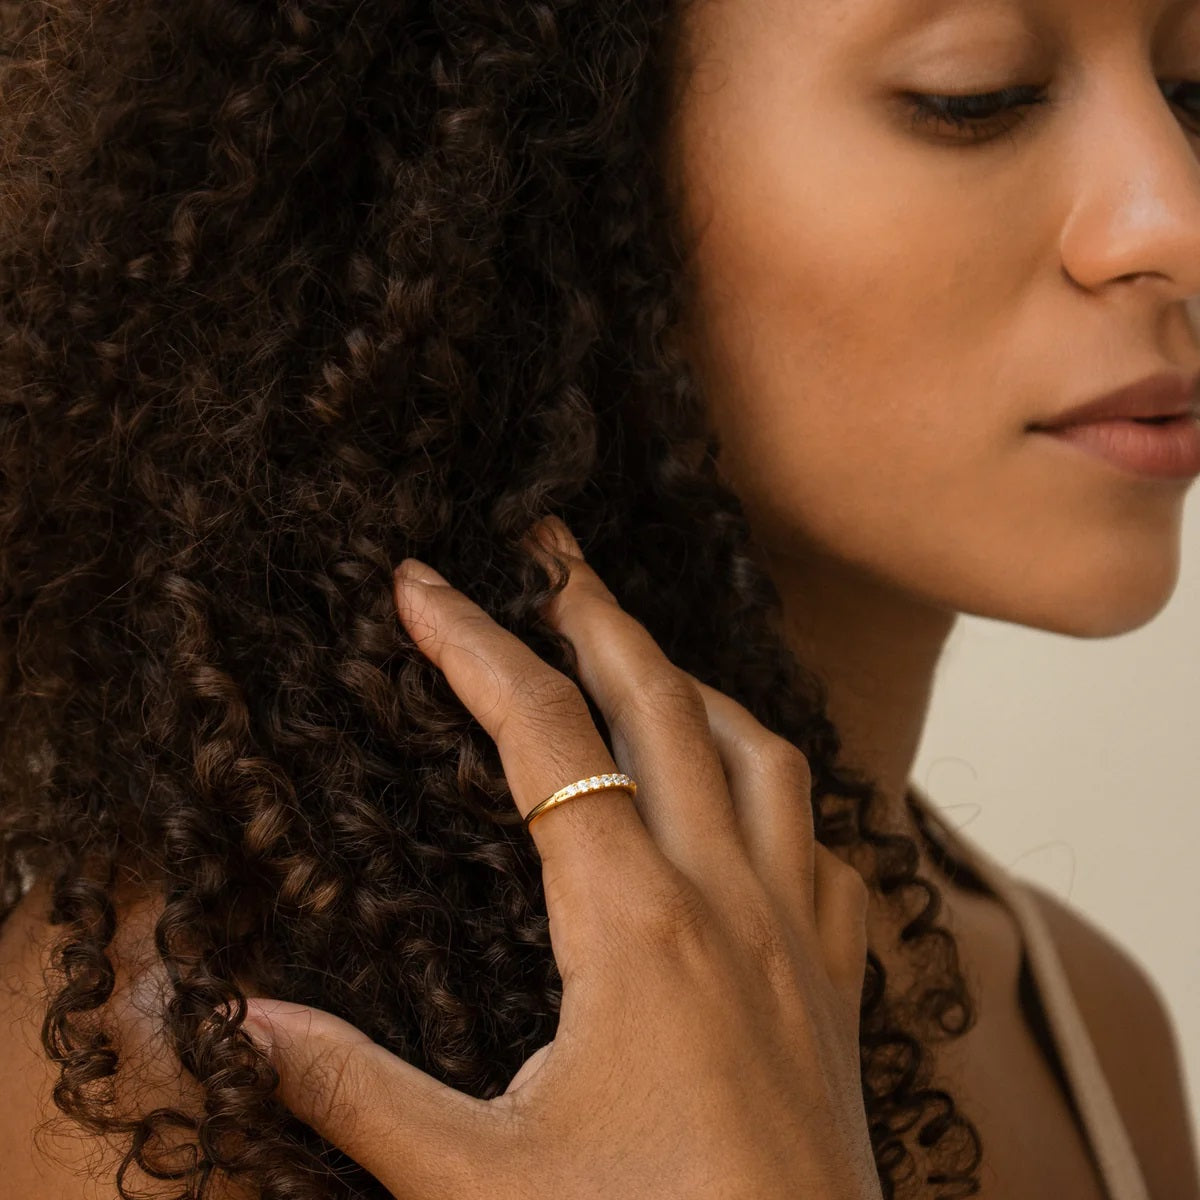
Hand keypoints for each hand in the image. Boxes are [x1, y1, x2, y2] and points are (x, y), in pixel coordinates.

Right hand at [239, 516, 880, 1199]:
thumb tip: (244, 1020)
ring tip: (642, 654)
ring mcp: (799, 930)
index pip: (540, 735)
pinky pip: (826, 840)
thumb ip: (355, 1091)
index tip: (417, 586)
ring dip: (695, 685)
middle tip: (546, 553)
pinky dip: (782, 789)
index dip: (471, 646)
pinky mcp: (840, 977)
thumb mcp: (475, 1179)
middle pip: (661, 703)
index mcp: (632, 923)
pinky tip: (748, 800)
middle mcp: (726, 899)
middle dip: (594, 613)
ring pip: (761, 752)